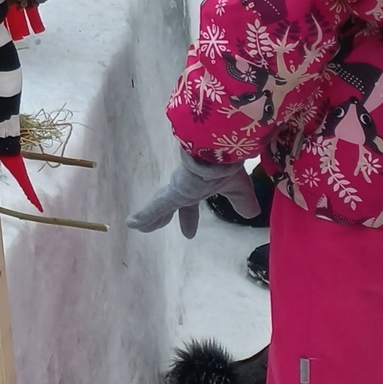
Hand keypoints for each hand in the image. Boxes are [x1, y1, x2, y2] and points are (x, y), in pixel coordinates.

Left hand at [127, 153, 257, 237]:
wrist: (219, 149)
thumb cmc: (229, 164)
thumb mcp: (239, 188)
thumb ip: (242, 201)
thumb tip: (251, 214)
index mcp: (199, 184)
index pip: (190, 204)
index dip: (189, 217)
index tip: (188, 233)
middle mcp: (186, 186)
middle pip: (173, 204)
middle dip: (166, 216)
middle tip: (159, 231)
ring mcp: (177, 189)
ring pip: (160, 205)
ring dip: (152, 217)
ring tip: (138, 226)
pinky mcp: (173, 192)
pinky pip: (155, 207)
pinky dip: (144, 216)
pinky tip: (131, 224)